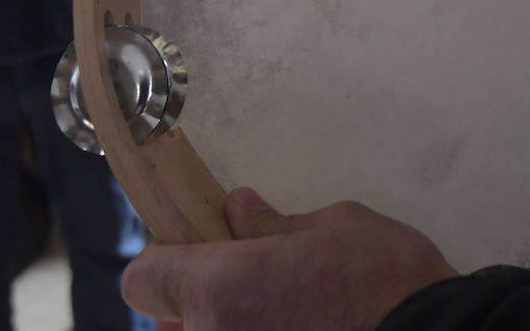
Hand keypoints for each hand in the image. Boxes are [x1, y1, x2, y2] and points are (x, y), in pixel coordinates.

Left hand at [123, 187, 457, 330]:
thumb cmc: (385, 280)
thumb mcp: (331, 225)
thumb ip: (272, 224)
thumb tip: (239, 211)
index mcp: (220, 288)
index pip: (144, 279)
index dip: (165, 260)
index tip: (196, 248)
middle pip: (180, 317)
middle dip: (212, 295)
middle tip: (262, 276)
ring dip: (243, 321)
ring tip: (296, 306)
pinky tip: (312, 323)